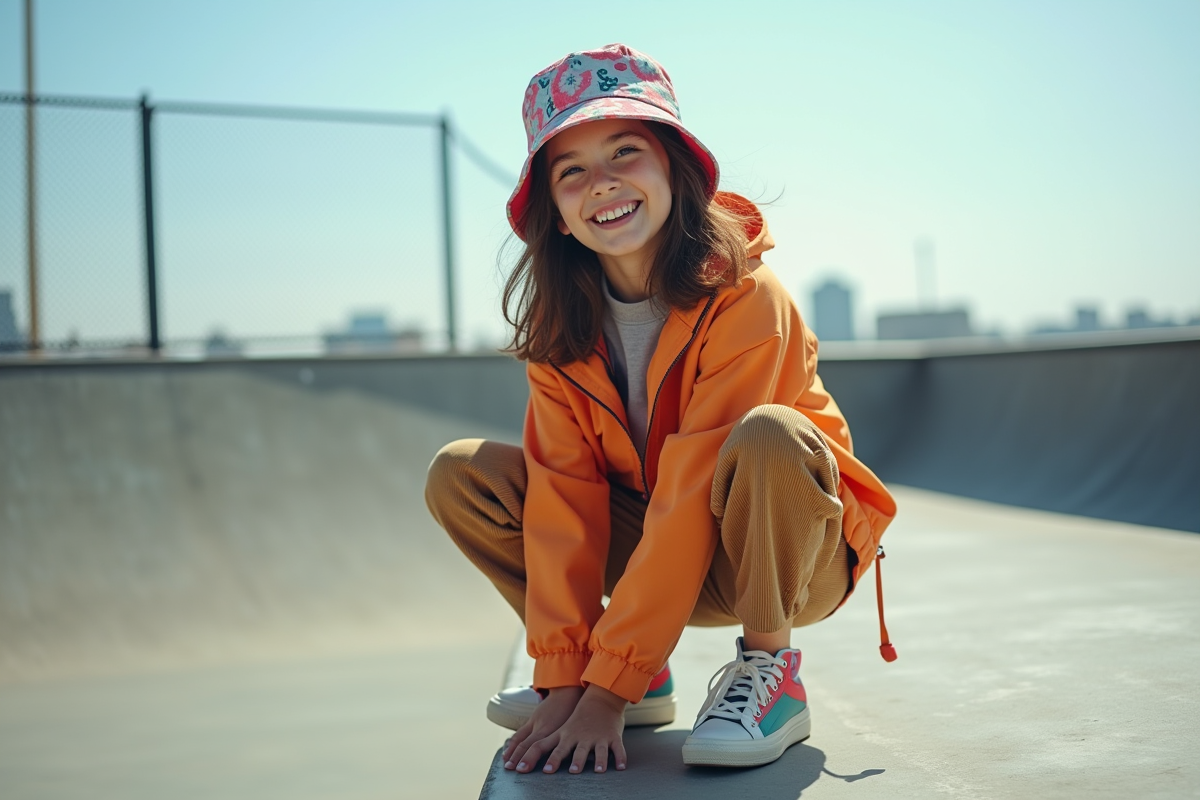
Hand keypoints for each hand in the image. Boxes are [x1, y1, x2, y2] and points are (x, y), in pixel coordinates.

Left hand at [514, 685, 628, 773]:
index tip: (521, 769)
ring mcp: (597, 737)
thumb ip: (545, 745)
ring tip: (598, 770)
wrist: (600, 699)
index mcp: (565, 735)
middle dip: (568, 760)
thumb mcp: (560, 730)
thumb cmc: (578, 720)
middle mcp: (580, 737)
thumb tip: (522, 757)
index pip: (544, 747)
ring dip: (599, 760)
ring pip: (598, 750)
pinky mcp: (612, 737)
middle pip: (573, 750)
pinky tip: (621, 767)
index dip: (532, 758)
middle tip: (565, 771)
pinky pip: (617, 748)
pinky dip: (620, 757)